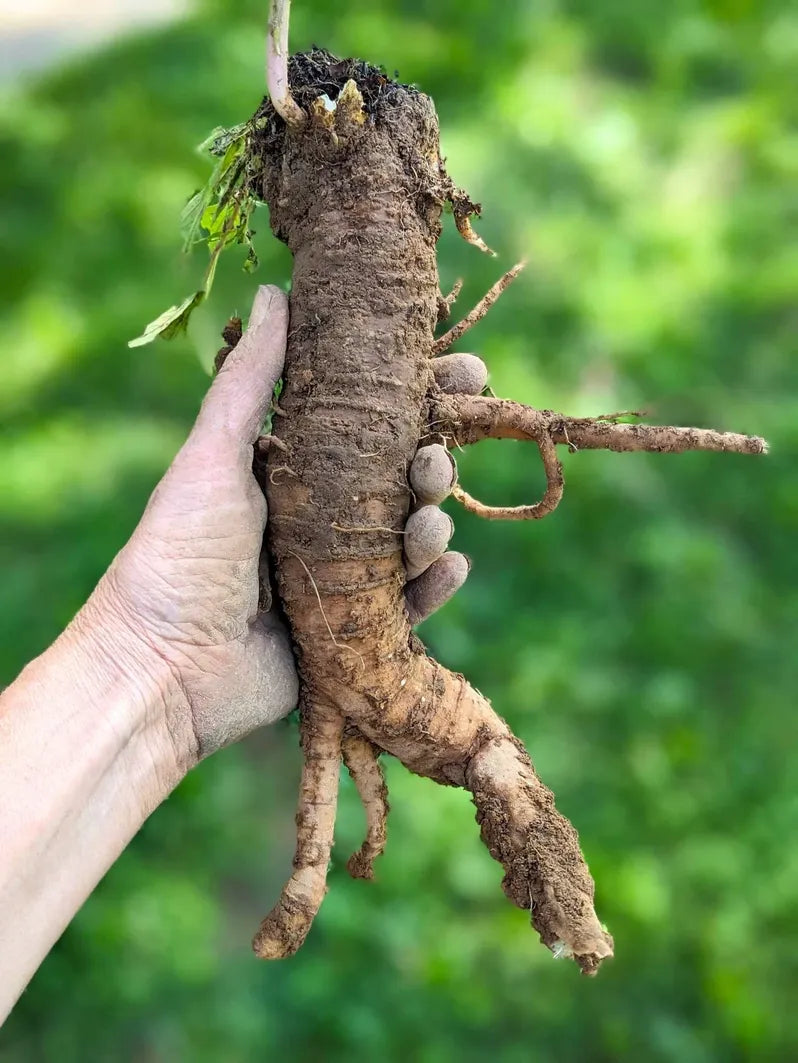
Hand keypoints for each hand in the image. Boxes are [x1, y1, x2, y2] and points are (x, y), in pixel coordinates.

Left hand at [84, 286, 483, 763]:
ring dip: (432, 519)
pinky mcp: (351, 631)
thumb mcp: (212, 458)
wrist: (160, 673)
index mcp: (286, 471)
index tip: (460, 369)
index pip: (363, 421)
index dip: (413, 394)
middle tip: (442, 450)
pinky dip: (434, 583)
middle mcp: (315, 519)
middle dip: (431, 457)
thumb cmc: (176, 557)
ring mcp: (336, 576)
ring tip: (428, 514)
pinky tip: (449, 565)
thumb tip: (276, 292)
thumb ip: (251, 381)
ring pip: (407, 537)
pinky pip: (409, 602)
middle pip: (394, 478)